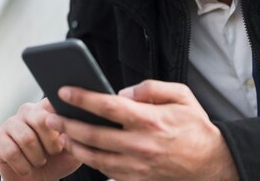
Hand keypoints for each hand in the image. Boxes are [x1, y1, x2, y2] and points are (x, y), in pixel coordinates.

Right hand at [0, 98, 81, 180]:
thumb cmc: (58, 161)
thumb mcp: (74, 148)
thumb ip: (77, 134)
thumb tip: (76, 123)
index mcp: (48, 107)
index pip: (55, 102)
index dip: (61, 118)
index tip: (65, 131)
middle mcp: (28, 110)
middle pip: (41, 120)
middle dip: (51, 144)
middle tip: (53, 153)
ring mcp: (11, 122)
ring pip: (26, 139)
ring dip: (37, 159)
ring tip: (40, 161)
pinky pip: (11, 152)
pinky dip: (23, 166)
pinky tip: (26, 166)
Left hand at [46, 80, 239, 180]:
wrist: (211, 162)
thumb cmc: (194, 125)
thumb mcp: (181, 95)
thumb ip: (150, 88)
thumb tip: (122, 93)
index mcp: (150, 120)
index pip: (108, 106)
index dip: (83, 98)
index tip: (63, 90)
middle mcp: (141, 144)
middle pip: (94, 135)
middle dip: (67, 124)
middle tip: (49, 115)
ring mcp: (137, 165)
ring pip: (95, 157)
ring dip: (72, 145)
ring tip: (58, 133)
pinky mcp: (137, 179)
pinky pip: (106, 171)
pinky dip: (89, 160)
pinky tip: (78, 149)